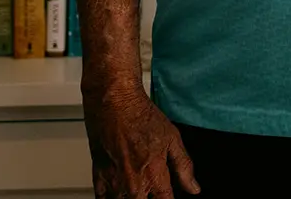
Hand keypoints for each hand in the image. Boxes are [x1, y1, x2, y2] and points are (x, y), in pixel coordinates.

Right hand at [85, 84, 197, 198]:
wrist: (114, 102)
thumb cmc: (141, 116)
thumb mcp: (172, 138)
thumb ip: (184, 166)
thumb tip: (193, 188)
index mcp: (153, 175)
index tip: (169, 196)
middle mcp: (132, 183)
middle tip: (151, 189)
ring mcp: (113, 181)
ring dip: (130, 198)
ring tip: (137, 190)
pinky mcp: (97, 175)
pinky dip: (110, 198)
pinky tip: (117, 194)